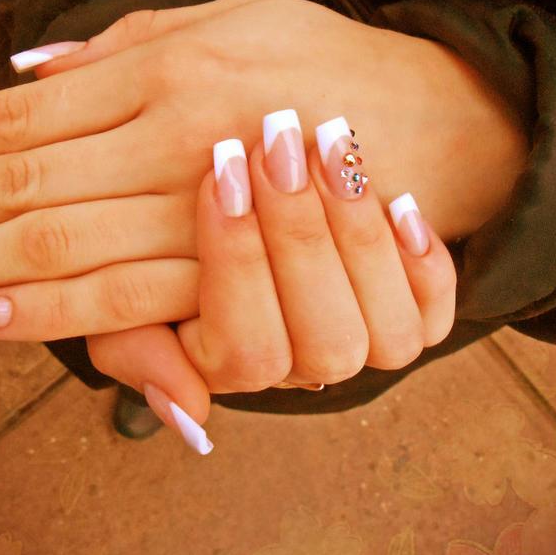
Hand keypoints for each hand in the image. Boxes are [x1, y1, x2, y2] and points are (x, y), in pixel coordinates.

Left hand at [0, 0, 523, 301]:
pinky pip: (121, 297)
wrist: (439, 124)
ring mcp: (198, 206)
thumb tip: (28, 70)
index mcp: (163, 67)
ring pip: (47, 243)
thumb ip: (125, 43)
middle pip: (8, 184)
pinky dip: (39, 312)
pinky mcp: (230, 268)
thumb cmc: (329, 63)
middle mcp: (168, 132)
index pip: (13, 117)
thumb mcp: (231, 16)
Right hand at [82, 110, 455, 453]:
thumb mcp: (124, 284)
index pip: (244, 354)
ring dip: (359, 238)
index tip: (220, 171)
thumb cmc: (167, 238)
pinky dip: (423, 263)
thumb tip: (187, 413)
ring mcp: (360, 339)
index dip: (237, 265)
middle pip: (324, 345)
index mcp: (231, 363)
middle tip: (274, 141)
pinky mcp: (411, 312)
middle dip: (298, 236)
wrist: (242, 185)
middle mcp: (303, 364)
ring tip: (328, 146)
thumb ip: (132, 343)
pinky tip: (400, 199)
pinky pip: (431, 315)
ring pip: (385, 335)